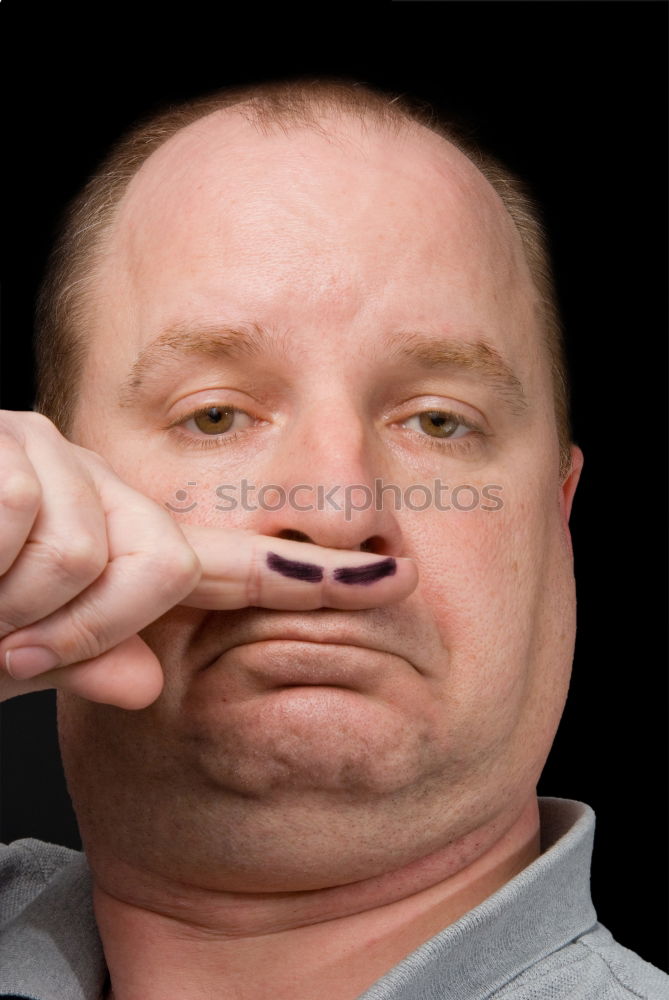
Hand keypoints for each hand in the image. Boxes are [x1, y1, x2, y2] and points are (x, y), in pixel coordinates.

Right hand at [0, 412, 417, 708]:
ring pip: (96, 558)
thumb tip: (145, 683)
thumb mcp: (8, 650)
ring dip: (18, 613)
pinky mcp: (11, 451)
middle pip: (161, 566)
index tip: (386, 576)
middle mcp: (83, 482)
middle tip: (4, 639)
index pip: (216, 559)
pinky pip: (38, 537)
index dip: (306, 574)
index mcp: (97, 536)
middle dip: (83, 629)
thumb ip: (81, 659)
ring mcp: (46, 456)